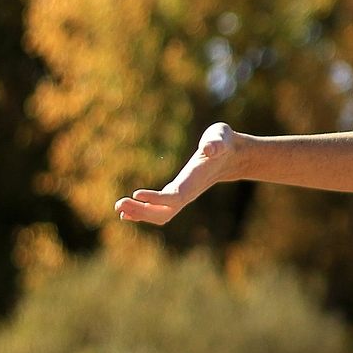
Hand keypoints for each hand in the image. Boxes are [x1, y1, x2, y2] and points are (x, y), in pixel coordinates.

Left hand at [114, 122, 244, 225]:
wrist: (233, 157)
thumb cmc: (223, 143)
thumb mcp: (220, 137)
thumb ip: (216, 142)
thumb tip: (209, 149)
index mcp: (194, 180)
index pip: (175, 196)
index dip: (157, 198)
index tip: (136, 193)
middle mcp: (188, 193)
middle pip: (165, 212)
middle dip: (142, 211)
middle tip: (119, 204)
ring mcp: (183, 196)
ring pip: (161, 214)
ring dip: (140, 214)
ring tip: (119, 208)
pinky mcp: (178, 194)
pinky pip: (160, 210)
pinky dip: (143, 212)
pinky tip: (127, 211)